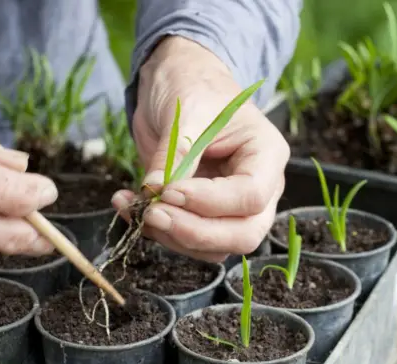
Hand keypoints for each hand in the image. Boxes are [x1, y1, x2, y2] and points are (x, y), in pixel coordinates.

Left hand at [112, 37, 288, 262]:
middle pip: (242, 234)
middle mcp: (259, 188)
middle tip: (152, 214)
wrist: (179, 82)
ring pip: (215, 248)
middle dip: (195, 233)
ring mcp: (232, 206)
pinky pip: (189, 240)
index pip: (250, 195)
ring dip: (171, 237)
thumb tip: (154, 192)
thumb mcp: (185, 111)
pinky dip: (158, 233)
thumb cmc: (193, 86)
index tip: (168, 191)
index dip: (208, 202)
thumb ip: (174, 154)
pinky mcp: (204, 215)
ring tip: (133, 206)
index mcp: (266, 155)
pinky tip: (130, 207)